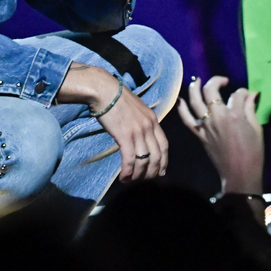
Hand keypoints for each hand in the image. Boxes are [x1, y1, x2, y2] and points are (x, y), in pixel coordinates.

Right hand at [58, 62, 166, 181]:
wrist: (105, 90)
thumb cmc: (117, 98)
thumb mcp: (137, 109)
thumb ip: (143, 122)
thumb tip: (141, 136)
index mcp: (153, 120)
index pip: (165, 145)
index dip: (164, 161)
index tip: (161, 171)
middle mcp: (149, 127)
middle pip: (157, 156)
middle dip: (152, 172)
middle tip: (145, 180)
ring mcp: (138, 132)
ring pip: (144, 161)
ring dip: (138, 175)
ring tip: (131, 180)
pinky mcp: (125, 136)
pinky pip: (130, 159)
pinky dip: (128, 171)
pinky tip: (123, 177)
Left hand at [177, 76, 262, 195]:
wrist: (240, 173)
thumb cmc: (253, 152)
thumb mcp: (256, 128)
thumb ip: (250, 109)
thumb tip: (252, 93)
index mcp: (235, 114)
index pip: (237, 94)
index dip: (243, 92)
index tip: (246, 95)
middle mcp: (217, 116)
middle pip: (211, 90)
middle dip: (217, 81)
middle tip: (223, 81)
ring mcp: (206, 125)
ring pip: (195, 100)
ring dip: (194, 87)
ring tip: (197, 80)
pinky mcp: (200, 135)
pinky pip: (187, 120)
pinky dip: (182, 109)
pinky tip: (181, 100)